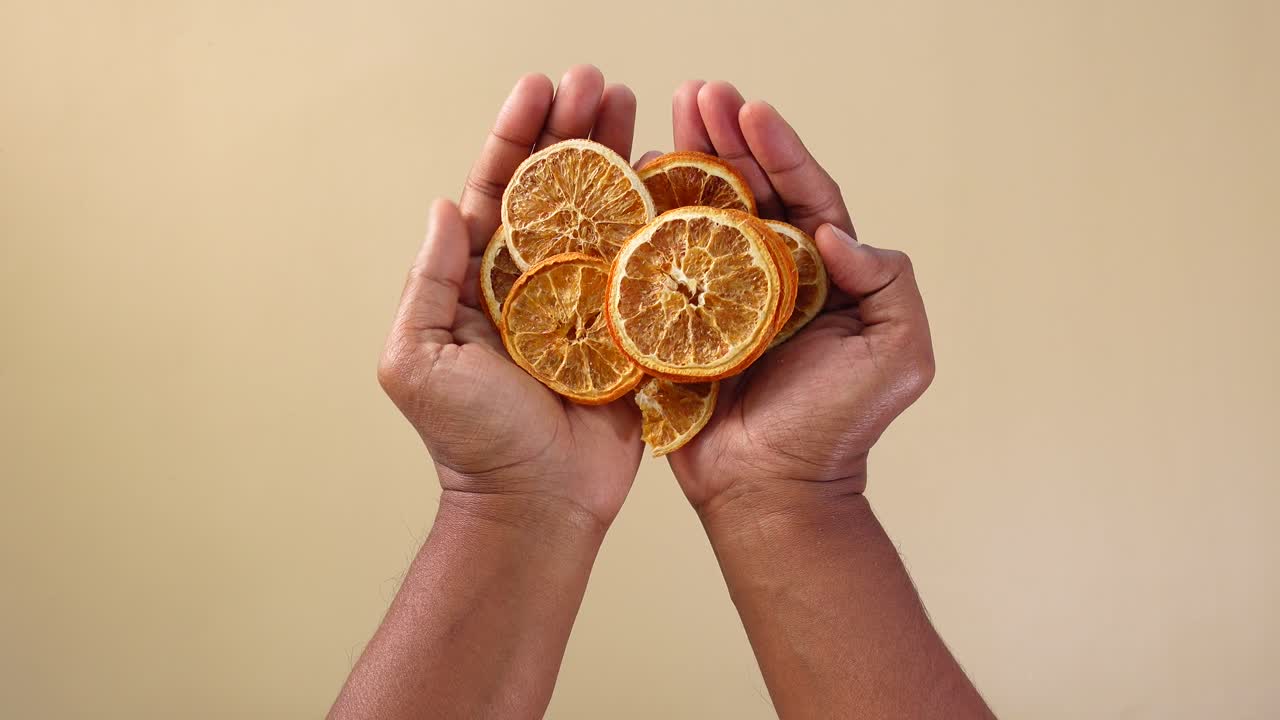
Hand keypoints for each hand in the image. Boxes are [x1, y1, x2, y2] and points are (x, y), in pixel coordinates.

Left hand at [377, 66, 643, 529]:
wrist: (537, 504)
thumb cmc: (469, 441)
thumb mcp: (418, 359)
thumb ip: (429, 281)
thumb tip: (446, 206)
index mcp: (482, 280)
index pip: (498, 190)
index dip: (516, 137)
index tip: (539, 89)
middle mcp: (537, 280)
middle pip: (558, 188)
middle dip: (575, 130)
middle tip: (600, 83)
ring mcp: (588, 301)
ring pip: (606, 214)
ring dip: (620, 157)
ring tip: (638, 107)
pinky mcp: (631, 328)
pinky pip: (648, 265)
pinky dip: (662, 220)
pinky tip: (677, 176)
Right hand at [665, 81, 936, 511]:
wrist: (772, 491)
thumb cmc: (839, 427)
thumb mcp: (898, 354)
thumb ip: (888, 283)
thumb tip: (832, 229)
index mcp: (824, 273)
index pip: (806, 193)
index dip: (779, 148)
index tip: (750, 109)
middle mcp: (772, 274)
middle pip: (749, 190)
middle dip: (725, 138)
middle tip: (696, 92)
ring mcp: (722, 296)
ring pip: (703, 216)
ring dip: (685, 163)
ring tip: (666, 117)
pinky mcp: (678, 323)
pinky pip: (660, 264)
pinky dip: (647, 223)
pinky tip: (632, 182)